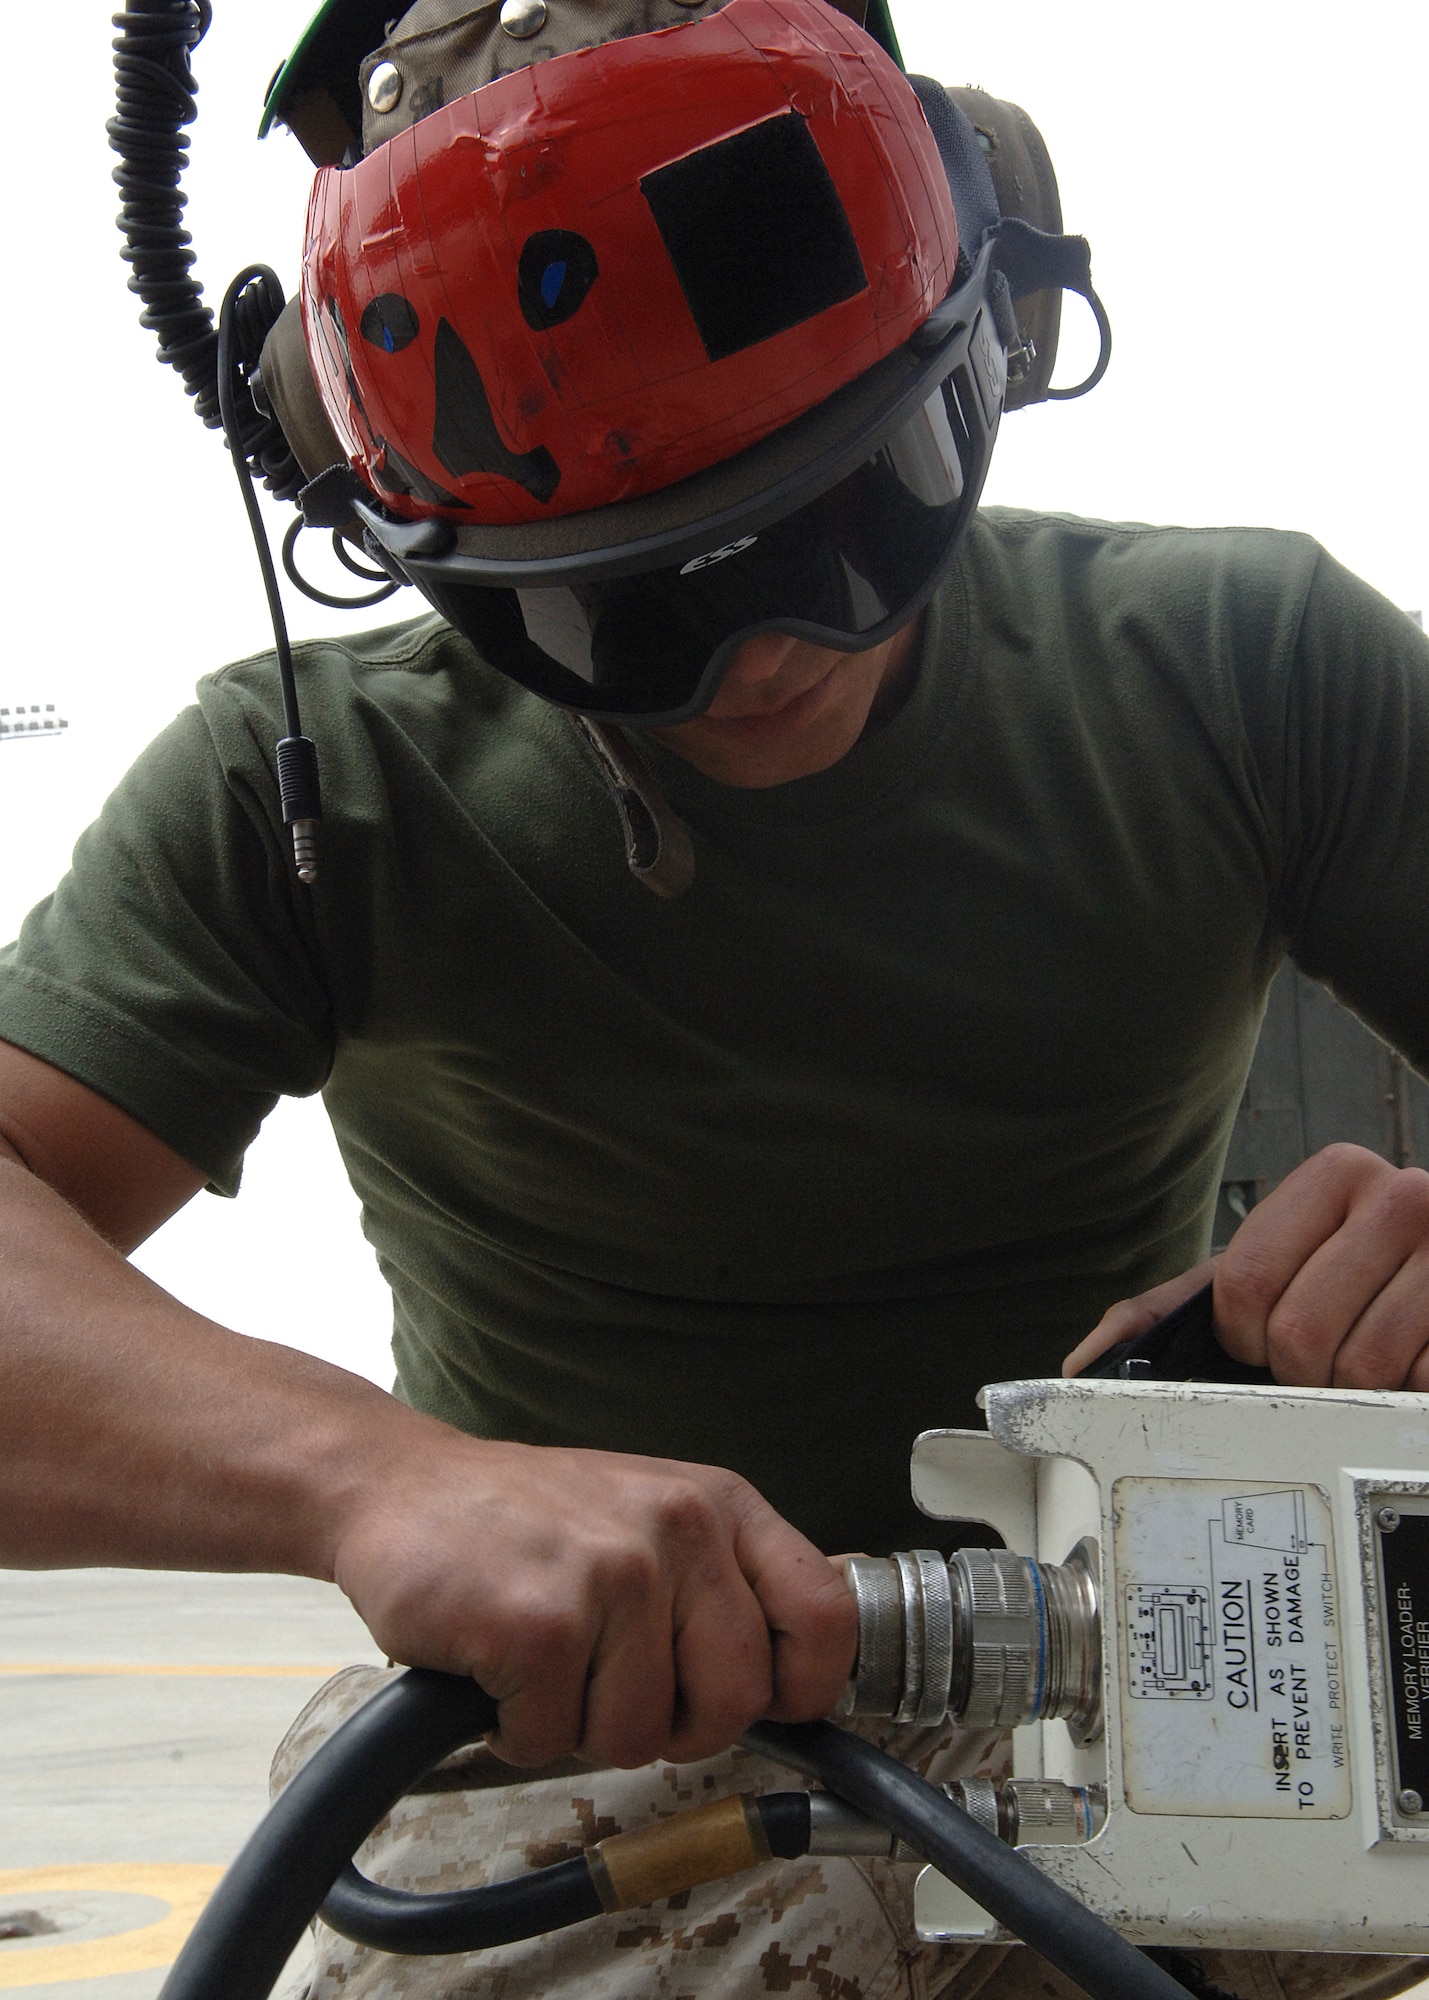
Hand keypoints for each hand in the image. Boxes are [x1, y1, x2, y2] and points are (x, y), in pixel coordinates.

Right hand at [329, 1431, 857, 1771]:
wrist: (399, 1485)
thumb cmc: (528, 1517)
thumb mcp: (652, 1515)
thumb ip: (726, 1578)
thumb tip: (815, 1666)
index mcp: (719, 1505)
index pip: (826, 1615)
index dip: (805, 1686)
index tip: (764, 1704)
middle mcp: (676, 1529)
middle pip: (736, 1700)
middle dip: (674, 1726)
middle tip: (613, 1690)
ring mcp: (610, 1575)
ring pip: (639, 1735)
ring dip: (581, 1726)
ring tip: (546, 1663)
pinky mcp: (539, 1625)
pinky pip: (553, 1741)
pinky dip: (517, 1729)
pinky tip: (498, 1668)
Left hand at [1064, 1144, 1428, 1389]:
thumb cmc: (1339, 1276)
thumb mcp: (1258, 1272)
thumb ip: (1165, 1309)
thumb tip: (1079, 1363)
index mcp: (1335, 1174)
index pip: (1247, 1282)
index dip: (1241, 1336)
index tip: (1258, 1338)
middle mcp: (1403, 1195)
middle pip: (1300, 1334)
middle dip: (1296, 1371)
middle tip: (1314, 1359)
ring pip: (1364, 1369)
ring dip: (1350, 1391)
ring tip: (1359, 1363)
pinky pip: (1421, 1384)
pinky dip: (1404, 1396)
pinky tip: (1407, 1366)